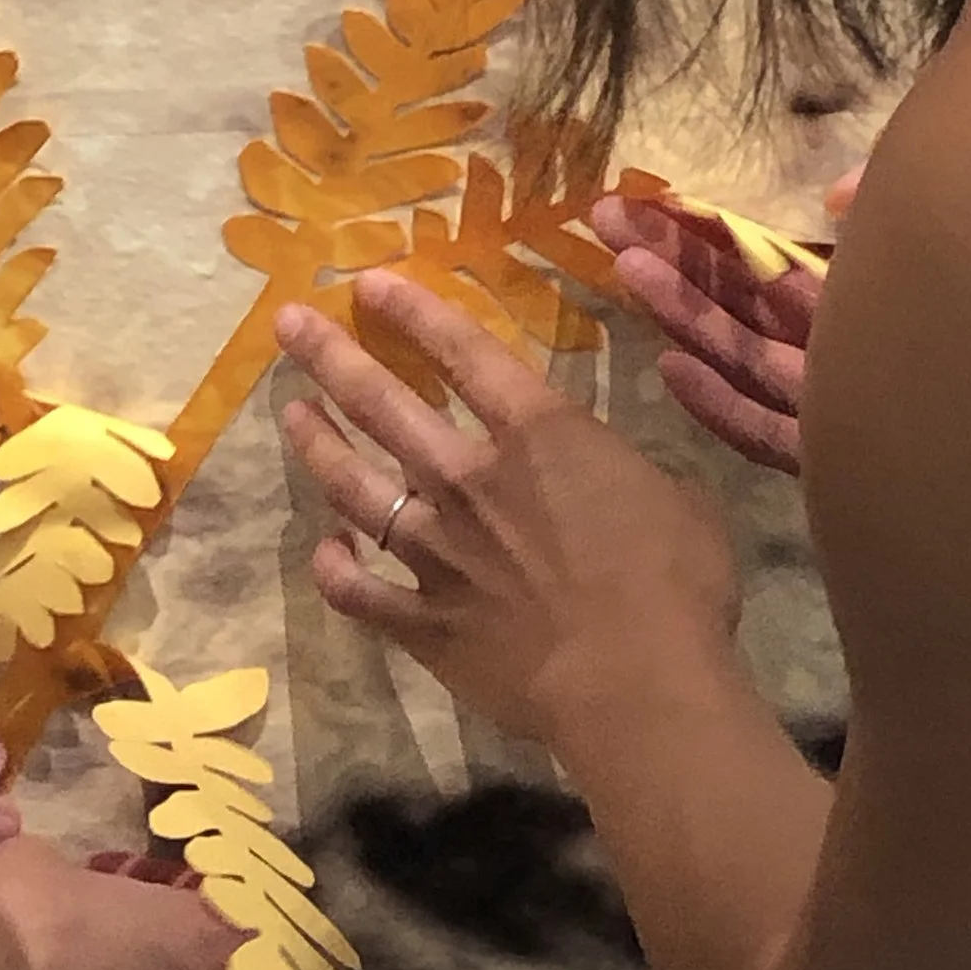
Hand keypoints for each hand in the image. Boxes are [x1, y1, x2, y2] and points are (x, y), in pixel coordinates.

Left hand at [274, 268, 741, 746]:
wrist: (635, 686)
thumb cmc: (676, 586)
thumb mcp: (682, 502)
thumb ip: (633, 477)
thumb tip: (625, 481)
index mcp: (540, 435)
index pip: (464, 352)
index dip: (414, 311)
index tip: (369, 283)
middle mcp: (471, 480)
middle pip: (384, 405)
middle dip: (332, 356)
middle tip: (288, 324)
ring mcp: (438, 552)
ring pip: (355, 488)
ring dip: (319, 446)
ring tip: (291, 413)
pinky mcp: (424, 622)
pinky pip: (359, 592)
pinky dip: (335, 570)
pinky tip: (325, 550)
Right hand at [592, 168, 860, 473]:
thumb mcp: (932, 212)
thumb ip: (880, 193)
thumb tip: (830, 198)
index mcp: (870, 289)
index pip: (775, 259)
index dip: (709, 230)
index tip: (649, 199)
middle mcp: (845, 342)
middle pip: (745, 302)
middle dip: (673, 258)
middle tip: (605, 217)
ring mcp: (838, 402)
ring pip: (746, 357)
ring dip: (685, 314)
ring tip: (625, 268)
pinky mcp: (837, 455)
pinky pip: (768, 433)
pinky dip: (721, 404)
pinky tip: (671, 367)